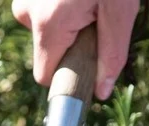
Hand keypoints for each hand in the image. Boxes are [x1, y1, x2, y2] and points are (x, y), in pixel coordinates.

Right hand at [11, 0, 138, 100]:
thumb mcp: (121, 10)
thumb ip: (112, 54)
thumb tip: (101, 92)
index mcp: (49, 25)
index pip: (45, 77)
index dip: (69, 73)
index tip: (89, 58)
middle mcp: (28, 11)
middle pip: (45, 52)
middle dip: (69, 44)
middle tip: (96, 16)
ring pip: (43, 30)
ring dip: (66, 23)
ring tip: (88, 1)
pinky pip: (41, 12)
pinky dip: (60, 7)